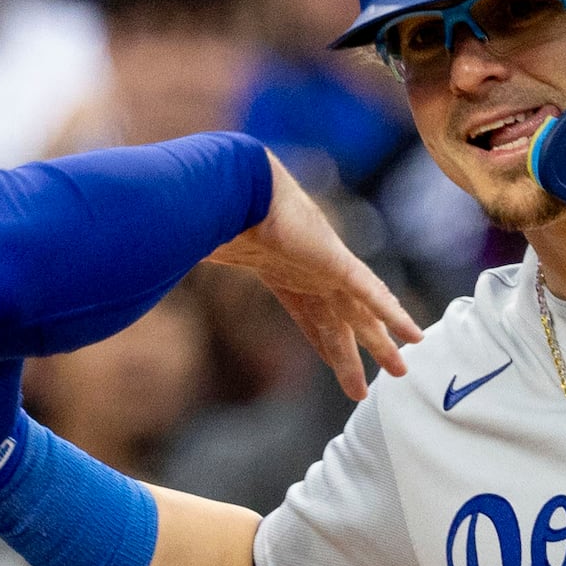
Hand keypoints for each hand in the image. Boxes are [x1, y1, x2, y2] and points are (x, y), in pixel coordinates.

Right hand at [210, 153, 419, 400]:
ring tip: (401, 368)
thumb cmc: (216, 214)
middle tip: (381, 379)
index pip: (313, 321)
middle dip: (361, 351)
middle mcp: (310, 275)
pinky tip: (413, 334)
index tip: (340, 368)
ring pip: (361, 316)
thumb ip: (199, 262)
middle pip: (341, 323)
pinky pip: (371, 295)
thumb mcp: (209, 252)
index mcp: (285, 276)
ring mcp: (326, 268)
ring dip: (382, 343)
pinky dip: (393, 315)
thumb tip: (152, 271)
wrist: (232, 187)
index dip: (329, 348)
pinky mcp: (336, 262)